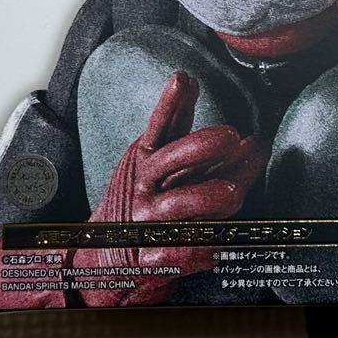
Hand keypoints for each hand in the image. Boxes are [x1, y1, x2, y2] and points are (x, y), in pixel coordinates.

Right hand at [74, 71, 266, 305]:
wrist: (103, 255)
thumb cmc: (142, 198)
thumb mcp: (153, 157)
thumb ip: (176, 124)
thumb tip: (191, 82)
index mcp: (145, 159)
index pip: (159, 127)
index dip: (170, 104)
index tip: (183, 80)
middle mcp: (144, 186)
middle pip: (169, 160)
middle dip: (200, 146)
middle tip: (232, 135)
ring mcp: (147, 221)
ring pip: (177, 205)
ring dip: (206, 197)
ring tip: (234, 193)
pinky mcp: (150, 257)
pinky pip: (176, 253)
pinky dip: (197, 251)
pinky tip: (217, 248)